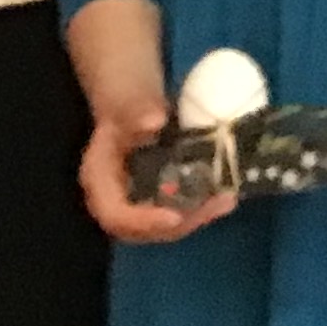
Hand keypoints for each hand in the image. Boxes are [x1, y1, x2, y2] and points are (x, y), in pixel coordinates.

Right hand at [77, 93, 231, 245]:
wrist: (132, 97)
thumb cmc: (126, 98)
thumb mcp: (127, 99)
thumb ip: (136, 109)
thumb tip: (153, 122)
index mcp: (99, 181)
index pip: (114, 215)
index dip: (143, 221)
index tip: (174, 217)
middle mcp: (115, 199)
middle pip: (144, 228)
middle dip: (182, 222)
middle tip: (216, 206)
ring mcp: (137, 201)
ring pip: (163, 224)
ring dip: (196, 217)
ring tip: (227, 200)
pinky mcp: (157, 196)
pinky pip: (176, 210)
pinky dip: (199, 207)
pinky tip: (226, 195)